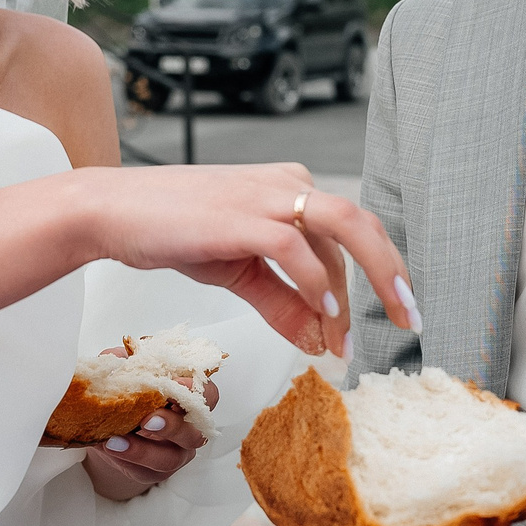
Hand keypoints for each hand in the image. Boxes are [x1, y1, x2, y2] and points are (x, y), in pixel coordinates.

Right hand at [71, 164, 415, 355]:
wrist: (114, 212)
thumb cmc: (173, 230)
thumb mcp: (239, 273)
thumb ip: (282, 303)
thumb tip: (318, 341)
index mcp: (291, 190)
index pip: (349, 238)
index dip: (371, 284)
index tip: (378, 326)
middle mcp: (288, 185)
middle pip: (362, 227)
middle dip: (392, 276)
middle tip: (410, 319)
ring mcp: (266, 195)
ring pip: (341, 230)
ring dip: (363, 283)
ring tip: (369, 328)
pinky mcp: (242, 215)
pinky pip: (294, 247)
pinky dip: (314, 283)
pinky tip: (323, 316)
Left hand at [82, 366, 220, 500]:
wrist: (114, 432)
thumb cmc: (132, 397)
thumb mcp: (129, 374)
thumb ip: (127, 363)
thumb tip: (118, 357)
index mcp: (189, 400)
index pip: (207, 395)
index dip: (195, 390)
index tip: (176, 383)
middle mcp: (189, 429)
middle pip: (194, 432)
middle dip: (172, 425)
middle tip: (148, 419)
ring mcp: (175, 453)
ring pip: (170, 458)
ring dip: (143, 449)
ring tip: (116, 440)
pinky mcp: (154, 472)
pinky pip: (145, 470)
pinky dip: (126, 458)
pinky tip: (109, 447)